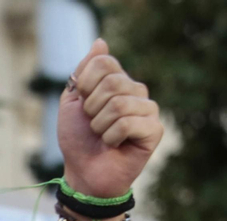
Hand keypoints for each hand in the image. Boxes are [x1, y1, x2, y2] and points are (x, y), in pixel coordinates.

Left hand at [58, 40, 162, 198]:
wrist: (84, 173)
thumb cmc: (78, 139)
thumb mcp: (72, 102)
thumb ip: (84, 72)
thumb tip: (101, 42)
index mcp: (118, 81)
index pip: (104, 62)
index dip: (86, 84)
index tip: (82, 103)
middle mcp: (137, 91)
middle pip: (111, 83)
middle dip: (92, 109)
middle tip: (93, 126)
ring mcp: (148, 109)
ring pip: (118, 104)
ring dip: (100, 126)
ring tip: (103, 137)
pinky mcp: (154, 129)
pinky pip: (128, 123)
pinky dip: (111, 137)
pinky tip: (115, 145)